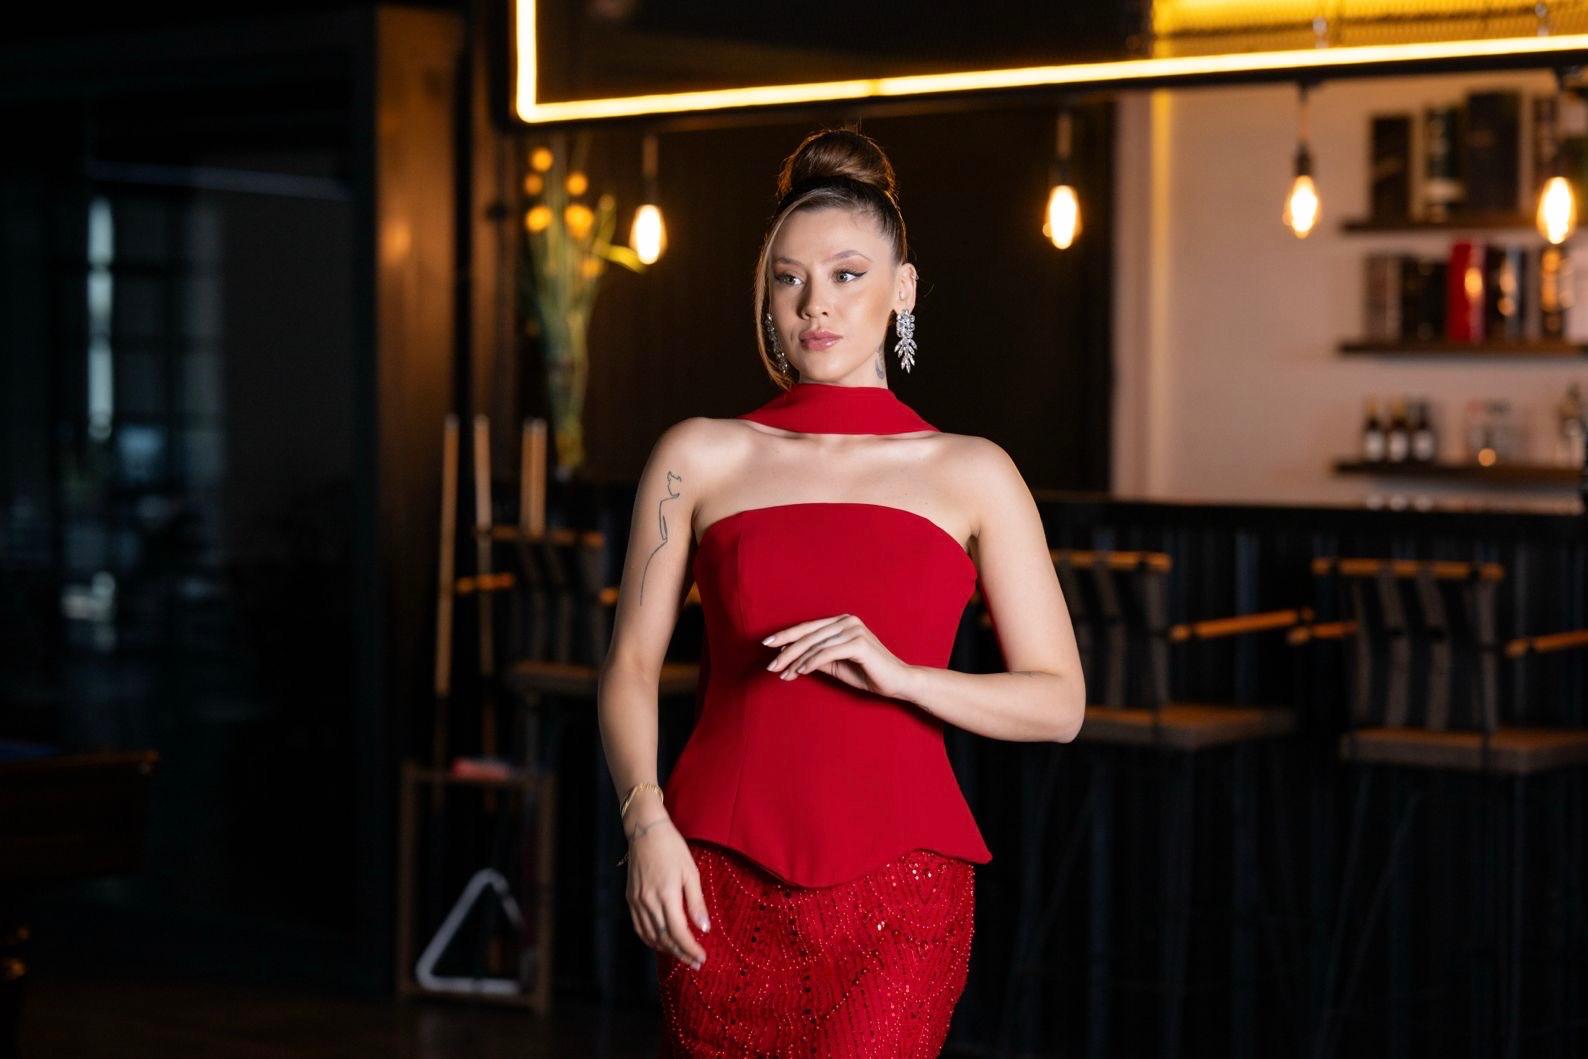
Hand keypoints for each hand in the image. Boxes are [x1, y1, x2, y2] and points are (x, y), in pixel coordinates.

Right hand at [625, 815, 710, 969]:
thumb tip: (704, 929)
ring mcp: (637, 902)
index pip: (679, 932)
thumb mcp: (691, 872)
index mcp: (666, 895)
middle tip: (695, 963)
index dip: (690, 949)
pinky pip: (639, 927)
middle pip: (665, 938)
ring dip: (667, 950)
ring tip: (682, 955)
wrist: (645, 831)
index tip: (702, 958)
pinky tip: (661, 942)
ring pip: (651, 936)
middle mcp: (648, 902)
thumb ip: (696, 902)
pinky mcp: (630, 899)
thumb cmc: (672, 849)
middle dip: (681, 954)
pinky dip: (651, 939)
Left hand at [762, 613, 915, 699]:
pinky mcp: (858, 643)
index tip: (767, 646)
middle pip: (808, 635)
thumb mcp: (836, 664)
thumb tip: (788, 657)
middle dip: (787, 651)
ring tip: (783, 674)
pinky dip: (811, 663)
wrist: (897, 682)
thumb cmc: (867, 673)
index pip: (808, 628)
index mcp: (842, 621)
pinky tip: (799, 672)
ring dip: (796, 661)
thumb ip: (816, 657)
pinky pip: (827, 653)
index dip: (786, 636)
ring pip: (815, 645)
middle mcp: (847, 621)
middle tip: (770, 666)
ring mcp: (854, 630)